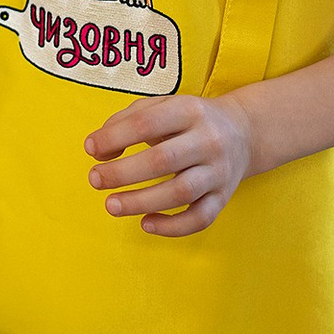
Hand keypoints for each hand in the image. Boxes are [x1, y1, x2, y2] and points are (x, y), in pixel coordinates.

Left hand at [85, 93, 257, 236]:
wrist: (244, 132)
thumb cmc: (187, 120)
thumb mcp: (159, 106)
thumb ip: (124, 121)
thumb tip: (98, 151)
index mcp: (188, 111)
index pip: (147, 123)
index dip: (114, 137)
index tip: (90, 149)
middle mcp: (208, 140)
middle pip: (162, 160)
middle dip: (123, 173)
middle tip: (95, 180)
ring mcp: (218, 171)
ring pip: (181, 192)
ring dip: (142, 202)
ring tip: (111, 205)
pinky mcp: (224, 197)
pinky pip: (201, 218)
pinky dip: (173, 226)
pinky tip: (146, 223)